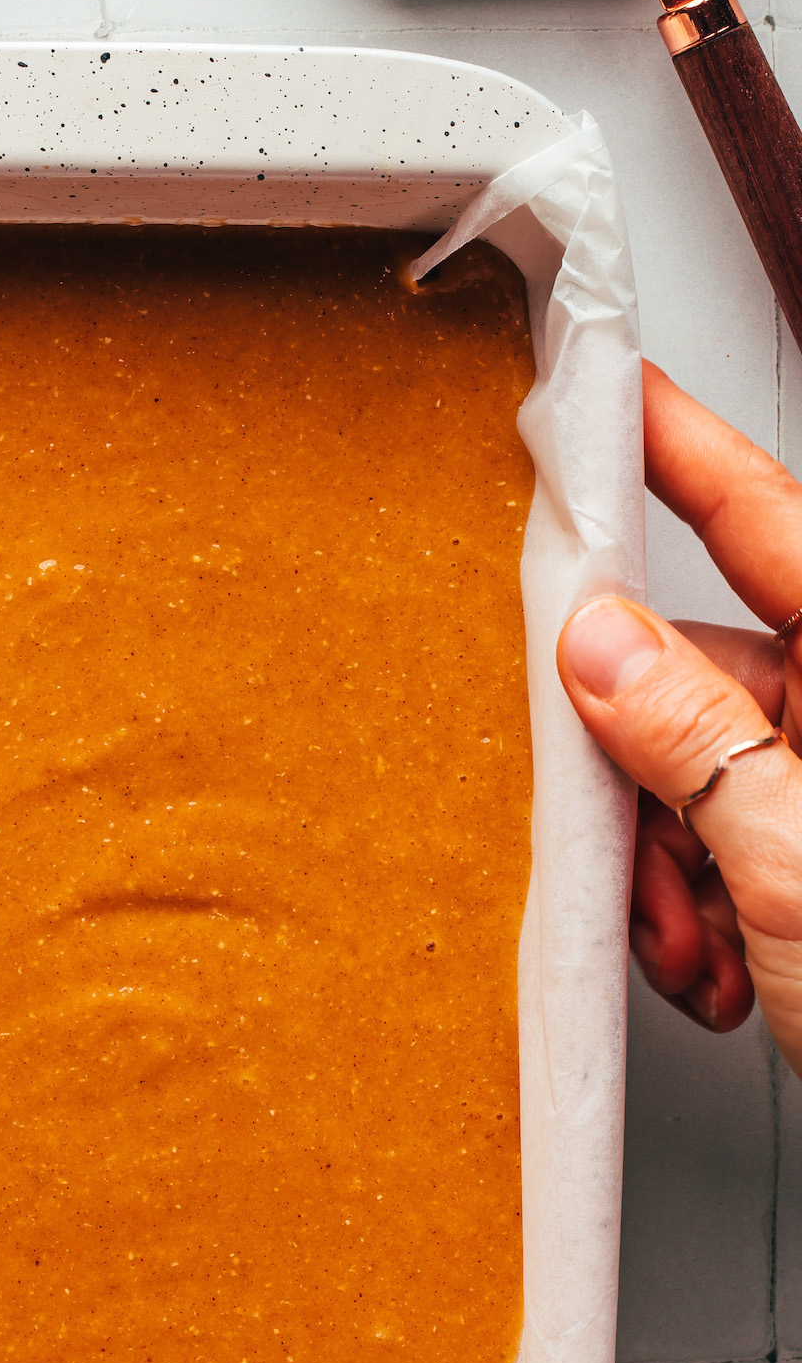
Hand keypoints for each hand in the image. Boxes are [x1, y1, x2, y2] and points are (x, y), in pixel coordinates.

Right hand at [557, 360, 801, 1073]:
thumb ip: (696, 743)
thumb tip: (599, 646)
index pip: (763, 522)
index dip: (676, 448)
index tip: (605, 391)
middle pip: (698, 686)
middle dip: (641, 785)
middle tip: (625, 856)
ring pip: (696, 784)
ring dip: (668, 872)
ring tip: (696, 951)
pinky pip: (724, 849)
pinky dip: (702, 912)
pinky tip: (721, 971)